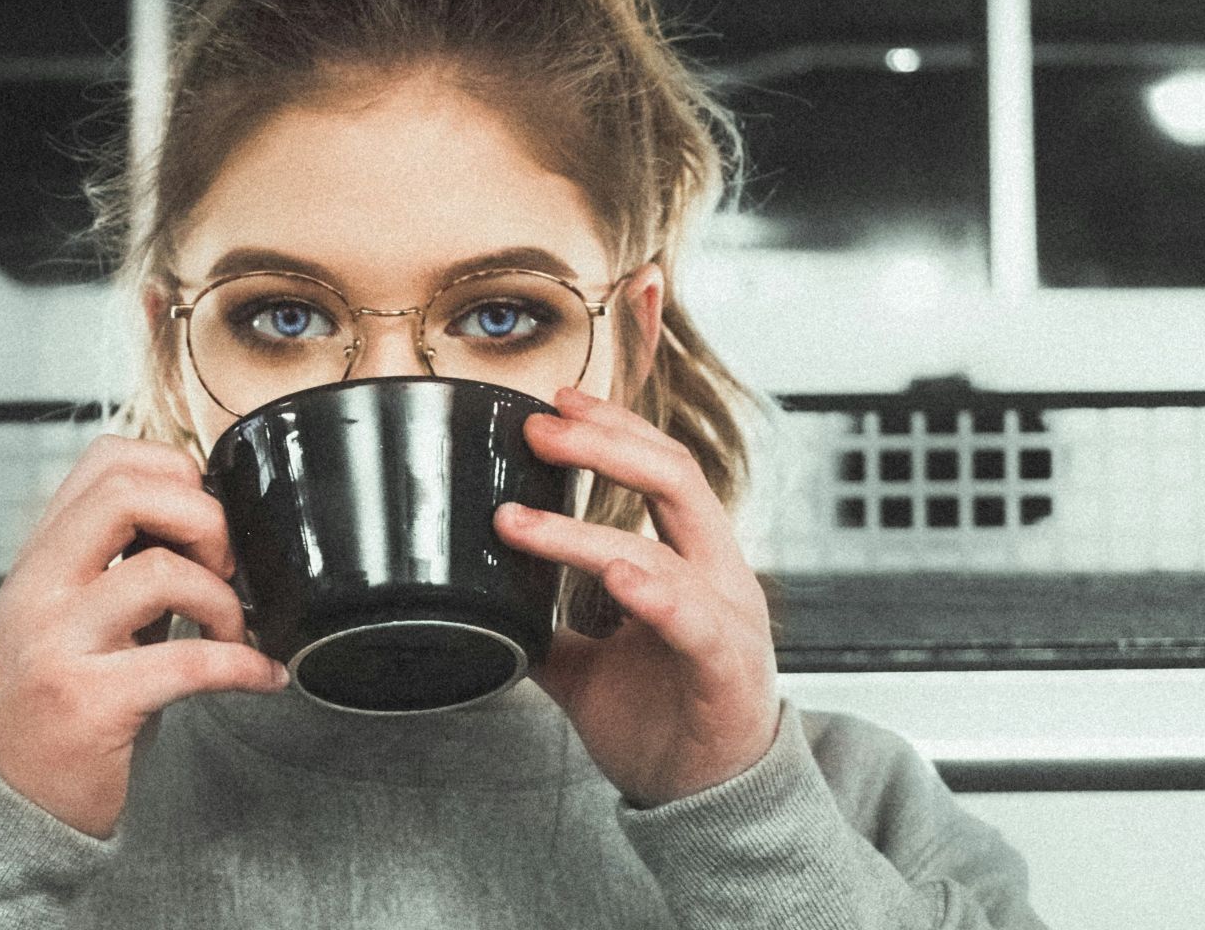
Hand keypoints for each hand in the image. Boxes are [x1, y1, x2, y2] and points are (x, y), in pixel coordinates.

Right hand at [0, 435, 288, 837]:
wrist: (15, 804)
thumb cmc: (62, 705)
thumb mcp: (76, 615)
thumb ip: (120, 562)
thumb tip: (209, 516)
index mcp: (39, 558)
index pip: (105, 460)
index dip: (176, 472)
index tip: (205, 523)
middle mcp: (37, 589)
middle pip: (127, 493)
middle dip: (205, 519)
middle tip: (227, 568)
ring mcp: (56, 644)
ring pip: (160, 571)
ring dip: (223, 601)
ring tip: (233, 633)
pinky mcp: (88, 703)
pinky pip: (188, 662)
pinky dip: (244, 665)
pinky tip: (261, 676)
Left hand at [493, 388, 779, 807]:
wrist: (710, 803)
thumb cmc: (663, 722)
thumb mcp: (588, 665)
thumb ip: (545, 626)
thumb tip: (478, 603)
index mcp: (692, 560)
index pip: (663, 468)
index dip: (614, 428)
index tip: (556, 401)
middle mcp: (717, 575)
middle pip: (675, 478)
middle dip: (604, 444)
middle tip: (537, 427)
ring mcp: (726, 620)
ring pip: (663, 550)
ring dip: (583, 532)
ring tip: (516, 521)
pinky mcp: (726, 670)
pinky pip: (693, 621)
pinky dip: (653, 594)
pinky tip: (616, 576)